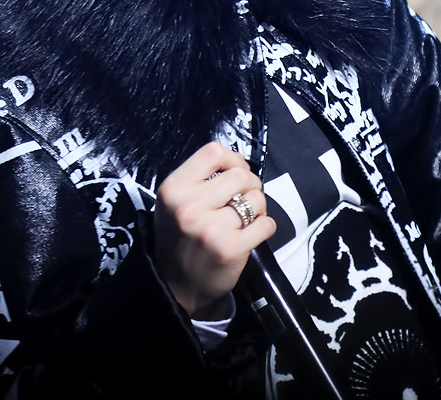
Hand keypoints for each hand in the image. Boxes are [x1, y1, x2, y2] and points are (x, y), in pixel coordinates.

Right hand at [154, 142, 276, 317]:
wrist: (175, 287)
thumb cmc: (179, 239)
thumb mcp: (175, 203)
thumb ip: (200, 180)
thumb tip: (239, 164)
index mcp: (173, 189)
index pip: (213, 152)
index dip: (233, 159)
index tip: (236, 172)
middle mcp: (189, 207)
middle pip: (240, 175)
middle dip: (251, 185)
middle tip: (245, 199)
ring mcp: (210, 229)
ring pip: (256, 199)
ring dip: (259, 208)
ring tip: (246, 219)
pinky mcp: (231, 249)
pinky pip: (266, 224)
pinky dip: (265, 227)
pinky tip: (252, 234)